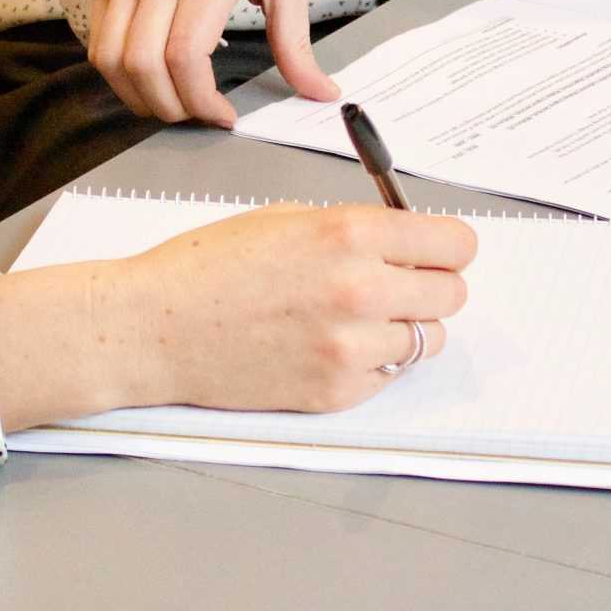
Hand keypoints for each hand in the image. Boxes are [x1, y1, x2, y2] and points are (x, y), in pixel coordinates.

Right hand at [0, 204, 475, 428]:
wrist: (154, 328)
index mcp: (350, 234)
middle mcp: (361, 290)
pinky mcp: (336, 392)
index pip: (455, 244)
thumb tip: (406, 242)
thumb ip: (354, 229)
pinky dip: (372, 364)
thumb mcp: (287, 218)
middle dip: (429, 286)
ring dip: (405, 328)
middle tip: (397, 285)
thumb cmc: (208, 267)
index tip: (437, 251)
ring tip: (358, 319)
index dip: (447, 247)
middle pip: (452, 294)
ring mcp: (350, 348)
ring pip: (427, 340)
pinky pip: (388, 376)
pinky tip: (328, 347)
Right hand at [88, 0, 339, 126]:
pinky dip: (119, 75)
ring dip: (138, 97)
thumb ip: (296, 41)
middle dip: (170, 108)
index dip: (200, 99)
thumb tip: (321, 92)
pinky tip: (149, 79)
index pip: (186, 53)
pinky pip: (98, 43)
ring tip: (171, 103)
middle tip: (196, 114)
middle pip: (144, 64)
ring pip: (112, 59)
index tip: (223, 115)